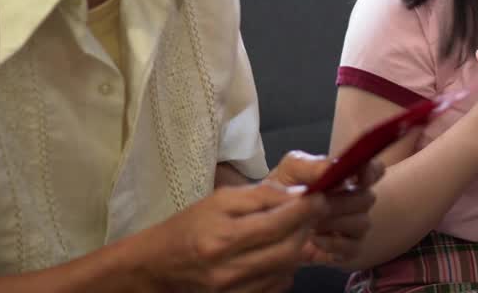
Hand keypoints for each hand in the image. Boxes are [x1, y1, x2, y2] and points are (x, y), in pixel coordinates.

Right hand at [138, 180, 326, 291]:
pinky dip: (285, 267)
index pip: (277, 224)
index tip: (319, 197)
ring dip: (298, 246)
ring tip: (294, 229)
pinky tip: (278, 252)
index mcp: (222, 239)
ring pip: (287, 269)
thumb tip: (297, 195)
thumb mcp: (219, 201)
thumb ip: (260, 196)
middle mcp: (230, 271)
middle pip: (288, 250)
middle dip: (307, 228)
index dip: (305, 209)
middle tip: (312, 212)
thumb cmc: (188, 227)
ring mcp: (235, 292)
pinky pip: (277, 285)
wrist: (158, 267)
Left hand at [266, 150, 383, 263]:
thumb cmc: (283, 191)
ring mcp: (354, 225)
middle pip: (367, 198)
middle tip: (317, 205)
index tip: (356, 178)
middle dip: (341, 202)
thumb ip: (310, 166)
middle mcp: (355, 199)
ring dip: (334, 222)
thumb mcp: (291, 171)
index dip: (371, 172)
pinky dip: (332, 244)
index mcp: (346, 176)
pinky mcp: (349, 249)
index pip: (374, 170)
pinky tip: (314, 239)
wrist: (269, 225)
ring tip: (310, 222)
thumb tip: (330, 168)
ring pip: (362, 223)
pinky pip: (353, 247)